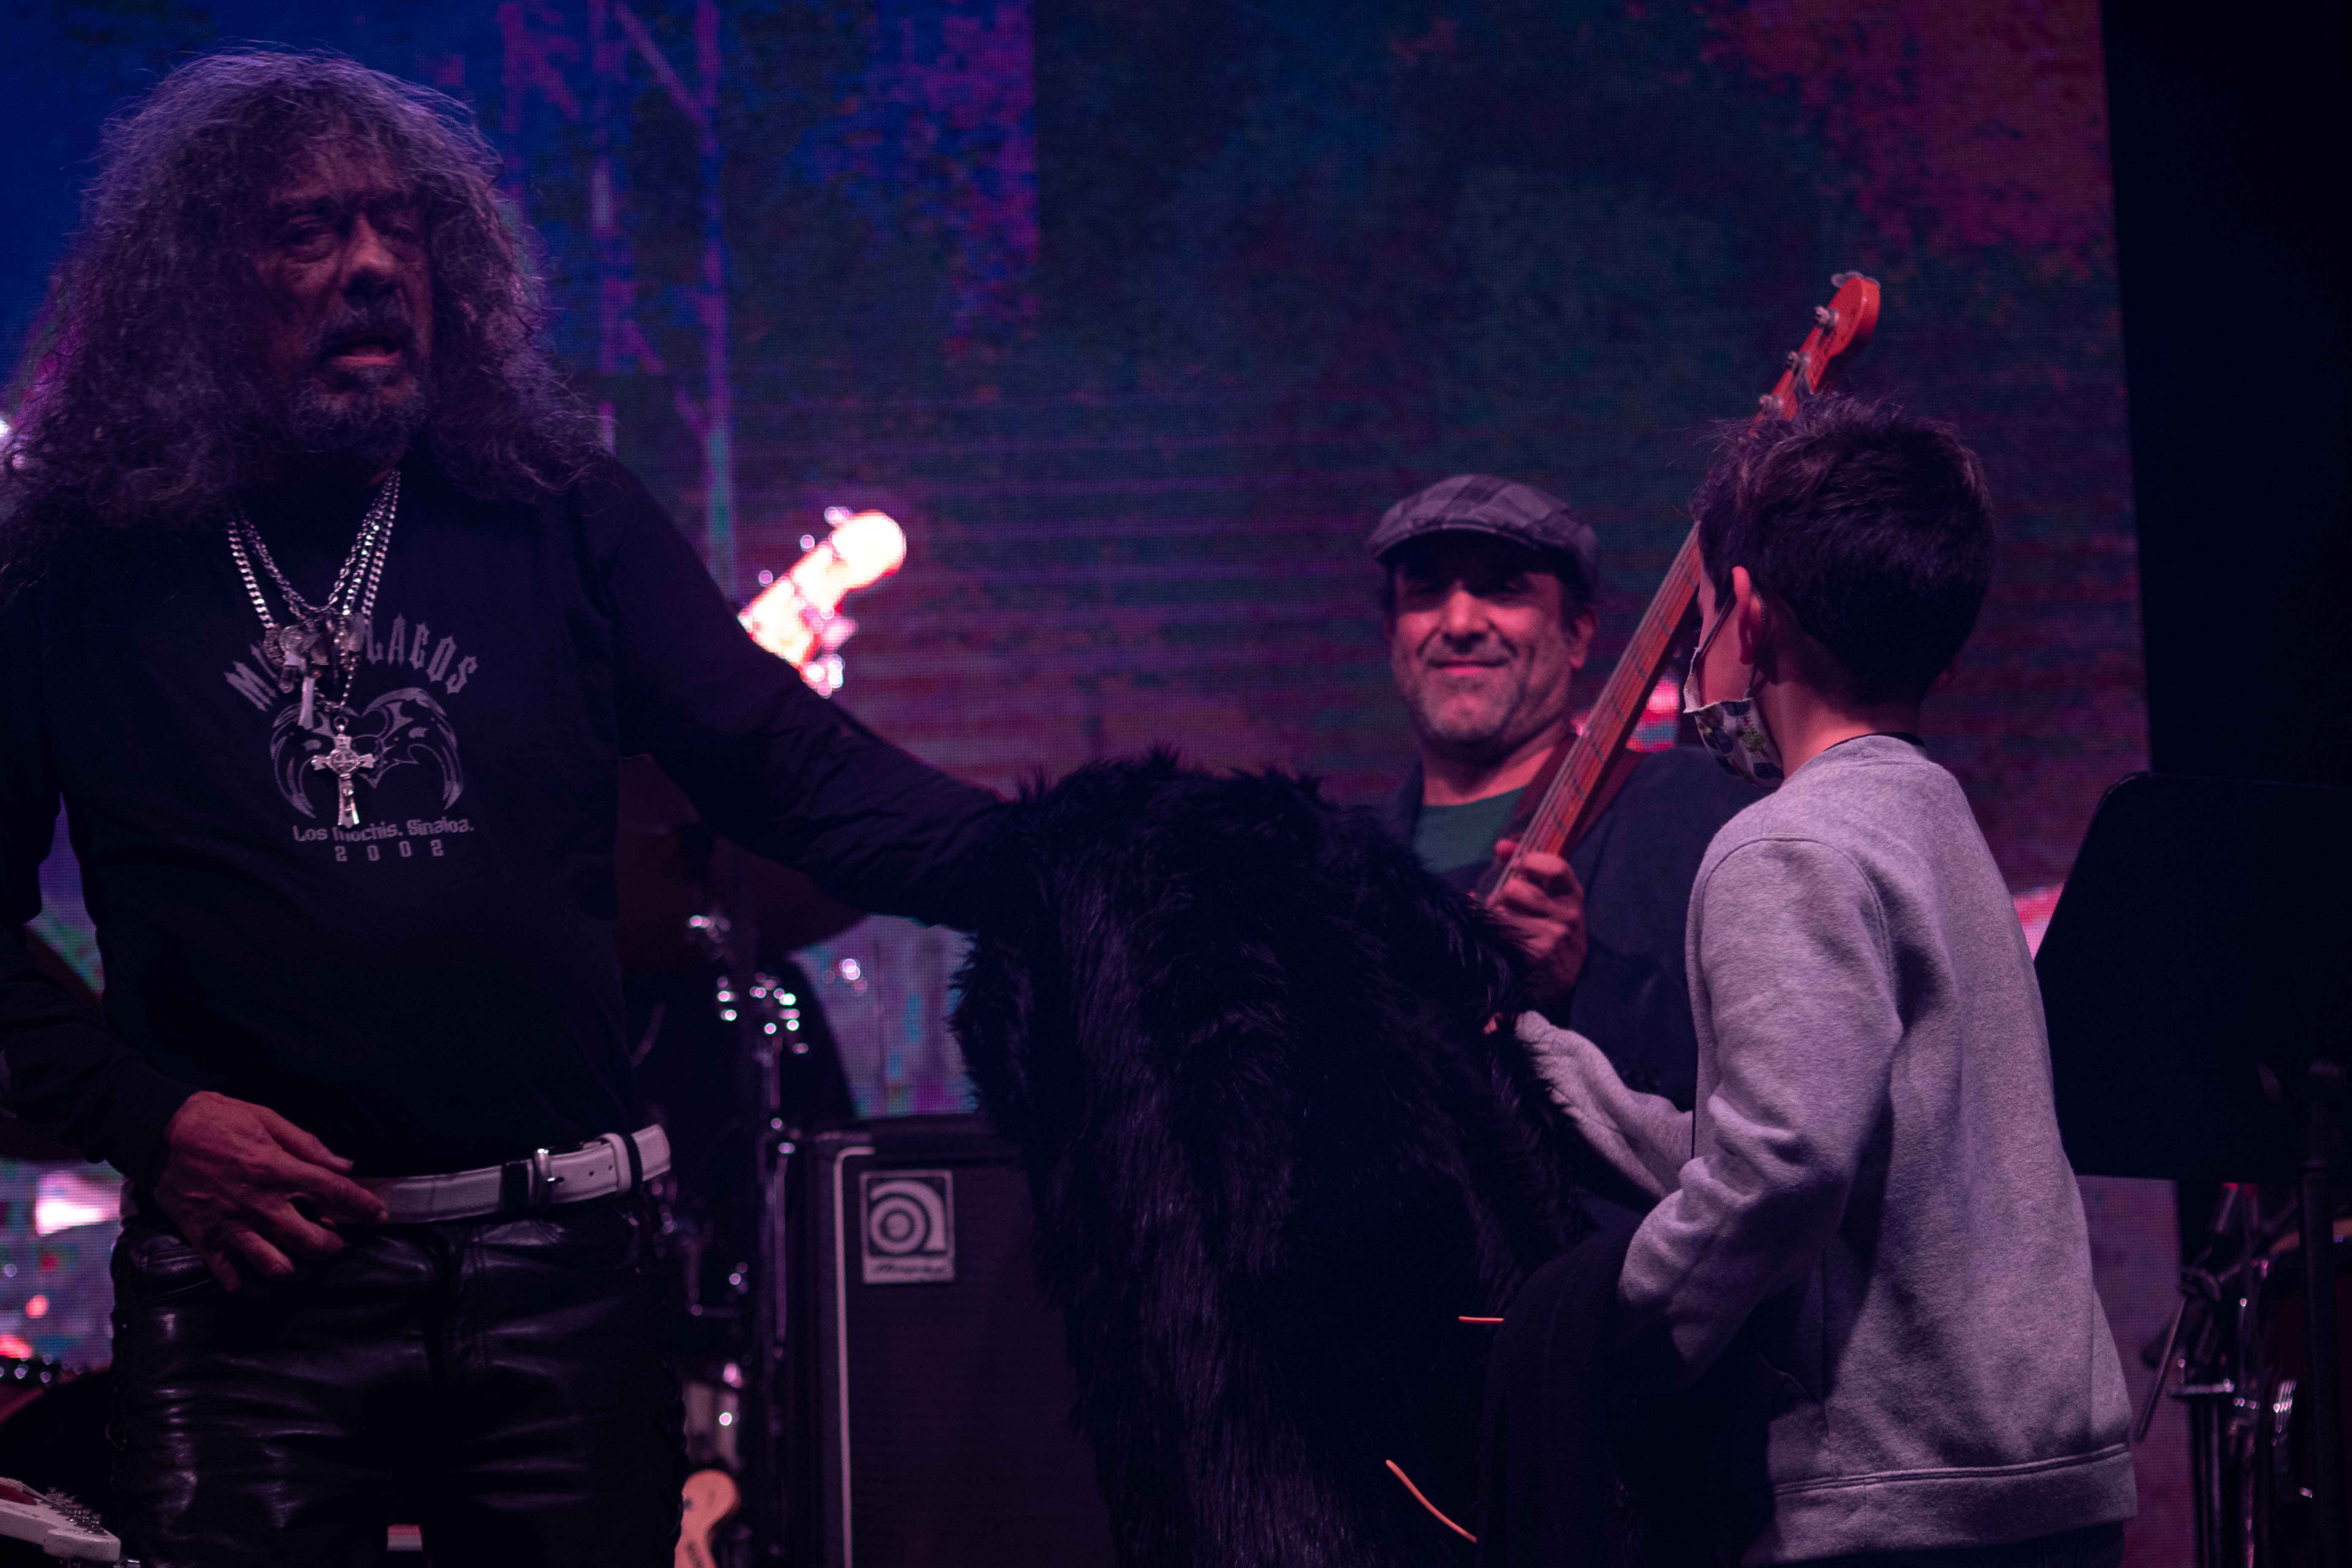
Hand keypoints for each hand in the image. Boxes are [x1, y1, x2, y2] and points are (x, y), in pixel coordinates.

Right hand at [151, 1091, 386, 1289]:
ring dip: (295, 1265)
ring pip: (276, 1266)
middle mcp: (259, 1204)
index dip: (363, 1206)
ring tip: (299, 1253)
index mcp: (277, 1171)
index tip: (379, 1215)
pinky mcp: (205, 1239)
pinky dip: (247, 1281)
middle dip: (332, 1245)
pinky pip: (230, 1276)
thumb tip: (346, 1165)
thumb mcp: (267, 1119)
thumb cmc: (216, 1119)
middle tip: (336, 1237)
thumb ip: (308, 1145)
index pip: (334, 1193)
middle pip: (311, 1242)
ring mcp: (231, 1226)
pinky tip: (257, 1273)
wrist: (158, 1132)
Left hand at [1488, 838, 1587, 1014]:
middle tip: (1508, 907)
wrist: (1562, 982)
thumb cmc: (1551, 929)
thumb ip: (1530, 870)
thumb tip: (1501, 846)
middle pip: (1515, 890)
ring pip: (1501, 912)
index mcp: (1572, 897)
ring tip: (1506, 926)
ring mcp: (1550, 939)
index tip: (1516, 865)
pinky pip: (1497, 933)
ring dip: (1496, 917)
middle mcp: (1566, 917)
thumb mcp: (1552, 899)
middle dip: (1503, 896)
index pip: (1555, 868)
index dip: (1530, 861)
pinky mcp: (1532, 957)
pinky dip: (1492, 934)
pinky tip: (1501, 941)